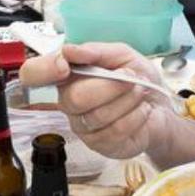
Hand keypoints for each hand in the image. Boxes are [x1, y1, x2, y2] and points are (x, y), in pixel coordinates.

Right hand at [19, 43, 178, 159]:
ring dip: (127, 100)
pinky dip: (135, 116)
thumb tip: (70, 50)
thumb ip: (95, 51)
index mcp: (68, 76)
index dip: (43, 70)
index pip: (33, 74)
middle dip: (110, 86)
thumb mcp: (122, 55)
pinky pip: (115, 131)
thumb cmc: (137, 79)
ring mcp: (82, 127)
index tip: (64, 65)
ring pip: (98, 116)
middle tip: (130, 79)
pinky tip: (140, 112)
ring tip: (139, 93)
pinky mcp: (100, 145)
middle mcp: (68, 102)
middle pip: (74, 98)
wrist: (161, 107)